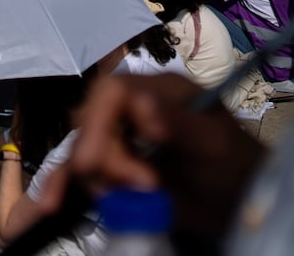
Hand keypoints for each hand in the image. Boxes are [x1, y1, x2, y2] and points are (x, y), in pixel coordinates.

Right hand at [34, 74, 266, 238]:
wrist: (240, 201)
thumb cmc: (234, 165)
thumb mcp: (211, 143)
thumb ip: (176, 121)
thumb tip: (139, 102)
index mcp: (159, 90)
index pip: (110, 92)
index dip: (98, 124)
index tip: (98, 164)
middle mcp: (134, 107)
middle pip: (91, 123)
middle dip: (106, 160)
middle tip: (143, 186)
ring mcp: (122, 137)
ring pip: (83, 150)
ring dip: (97, 179)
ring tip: (136, 198)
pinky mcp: (115, 165)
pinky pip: (80, 171)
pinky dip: (65, 185)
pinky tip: (53, 203)